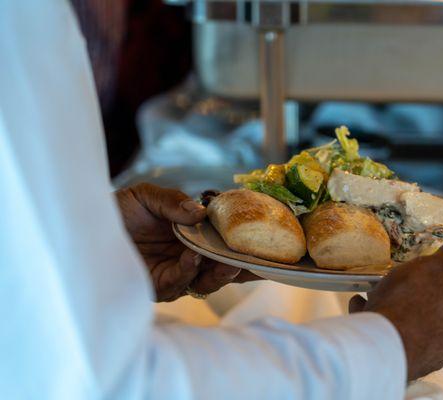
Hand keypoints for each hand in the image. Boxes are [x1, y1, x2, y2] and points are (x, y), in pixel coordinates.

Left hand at [116, 183, 258, 301]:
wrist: (83, 224)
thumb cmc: (117, 210)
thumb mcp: (147, 197)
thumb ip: (173, 202)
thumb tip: (201, 212)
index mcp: (190, 239)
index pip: (223, 247)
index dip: (244, 249)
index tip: (266, 244)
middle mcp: (186, 260)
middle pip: (220, 270)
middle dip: (239, 267)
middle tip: (255, 260)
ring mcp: (172, 275)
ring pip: (204, 282)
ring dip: (218, 273)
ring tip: (226, 261)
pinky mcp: (155, 287)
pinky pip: (177, 283)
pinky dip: (188, 272)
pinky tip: (192, 258)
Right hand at [349, 235, 442, 380]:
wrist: (381, 349)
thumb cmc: (408, 305)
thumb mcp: (433, 268)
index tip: (426, 261)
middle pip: (438, 299)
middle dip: (418, 286)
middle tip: (398, 276)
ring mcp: (433, 349)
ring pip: (415, 316)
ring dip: (398, 303)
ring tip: (375, 293)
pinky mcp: (410, 359)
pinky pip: (398, 332)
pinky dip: (385, 320)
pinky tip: (367, 311)